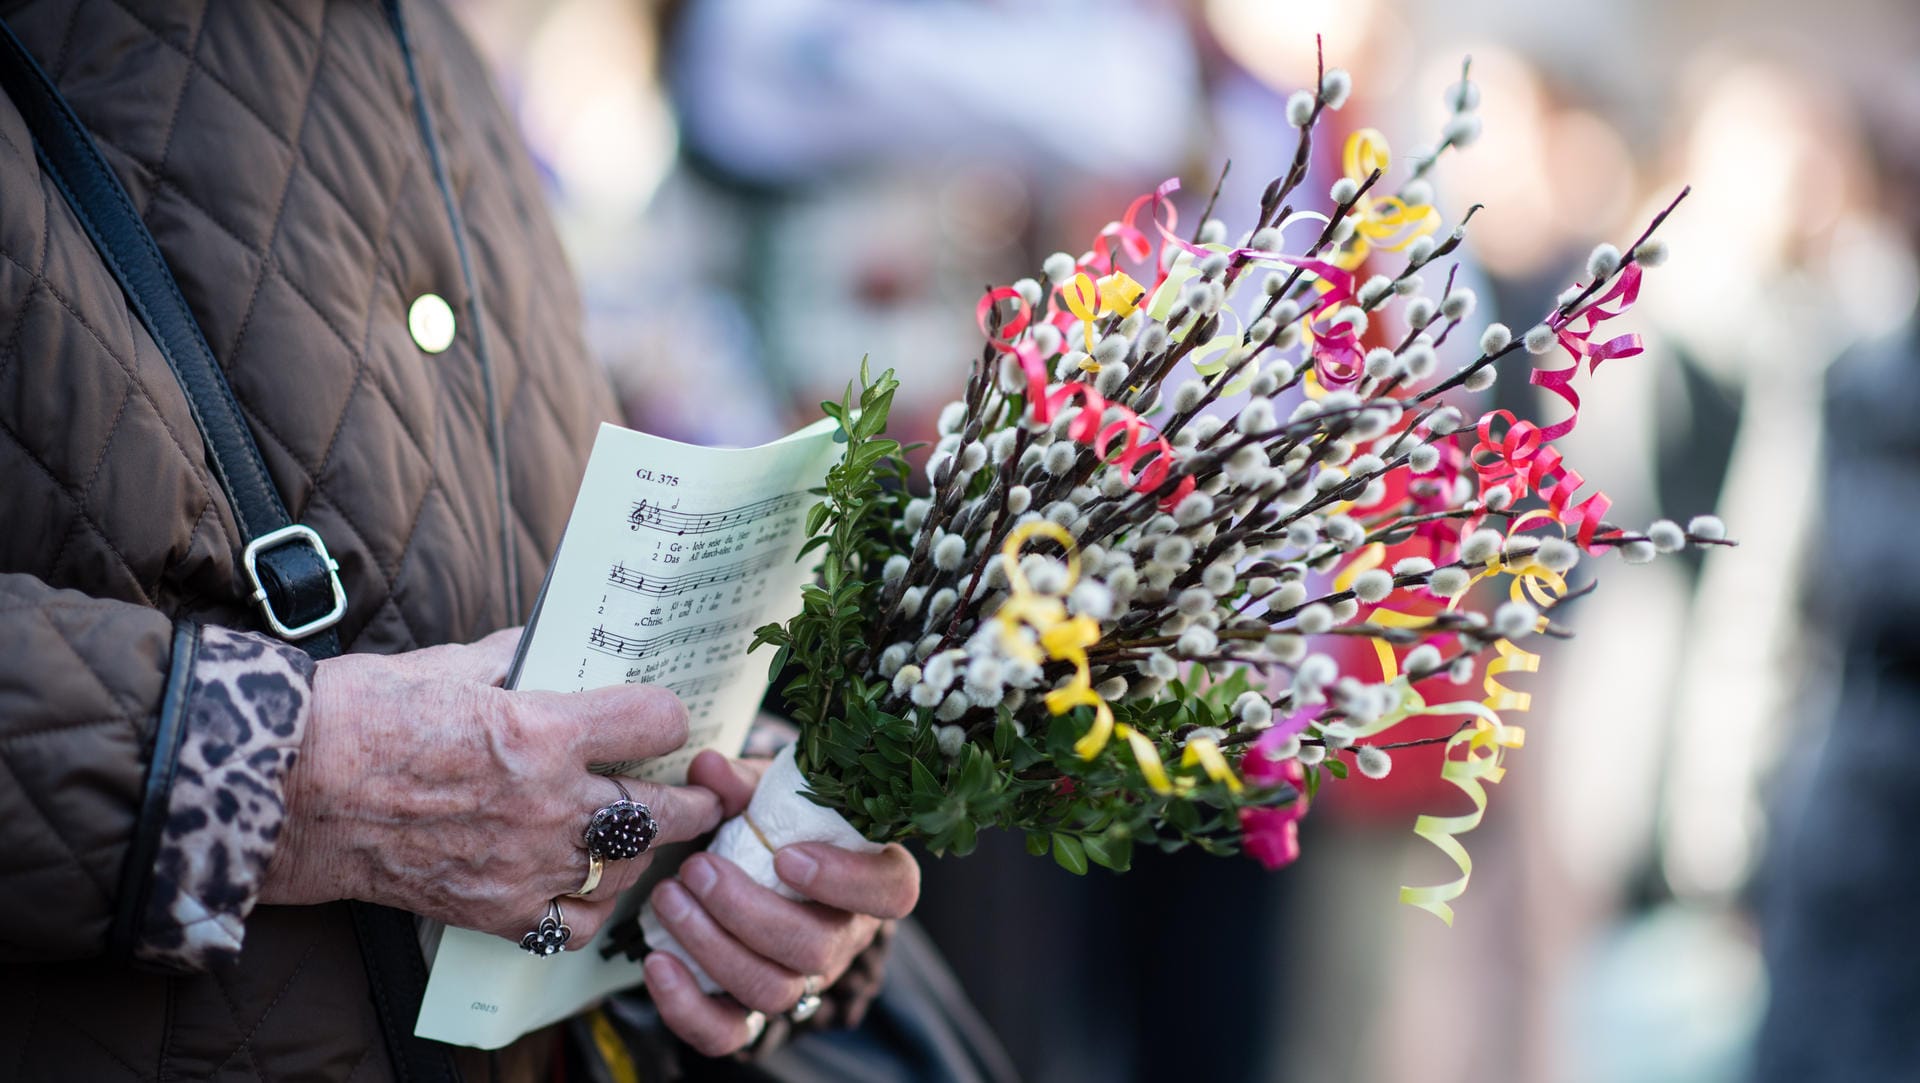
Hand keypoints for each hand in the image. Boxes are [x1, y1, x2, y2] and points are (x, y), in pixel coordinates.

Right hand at [262, 628, 722, 945]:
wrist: (289, 790)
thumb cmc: (362, 716)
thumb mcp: (452, 663)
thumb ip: (519, 659)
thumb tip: (551, 644)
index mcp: (544, 731)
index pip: (657, 723)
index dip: (668, 717)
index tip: (665, 719)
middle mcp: (548, 804)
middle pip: (664, 810)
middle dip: (693, 796)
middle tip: (704, 788)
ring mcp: (526, 866)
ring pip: (628, 869)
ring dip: (645, 849)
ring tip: (645, 832)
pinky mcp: (496, 911)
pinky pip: (578, 924)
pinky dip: (593, 906)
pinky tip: (590, 883)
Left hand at [642, 749, 919, 1055]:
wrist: (745, 863)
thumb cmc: (771, 824)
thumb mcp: (765, 794)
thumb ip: (742, 782)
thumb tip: (707, 770)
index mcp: (869, 877)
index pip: (891, 893)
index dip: (846, 881)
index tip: (787, 856)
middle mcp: (843, 938)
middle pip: (817, 950)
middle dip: (749, 911)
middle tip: (696, 869)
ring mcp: (801, 982)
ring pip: (773, 990)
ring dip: (712, 945)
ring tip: (667, 897)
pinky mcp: (752, 1012)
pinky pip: (728, 1033)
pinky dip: (687, 1006)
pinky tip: (657, 962)